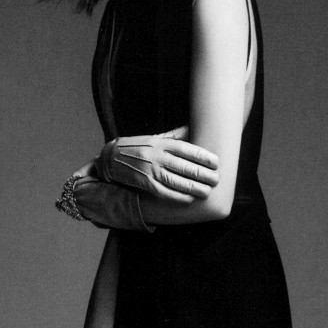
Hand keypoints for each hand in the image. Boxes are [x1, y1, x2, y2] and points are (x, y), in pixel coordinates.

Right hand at [97, 126, 218, 202]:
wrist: (111, 157)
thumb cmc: (138, 147)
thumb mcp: (155, 137)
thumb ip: (174, 136)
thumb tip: (194, 129)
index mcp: (160, 142)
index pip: (185, 148)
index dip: (202, 156)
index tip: (216, 161)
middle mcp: (156, 155)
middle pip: (183, 166)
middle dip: (202, 174)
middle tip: (217, 179)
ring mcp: (150, 170)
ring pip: (176, 181)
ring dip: (193, 187)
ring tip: (207, 191)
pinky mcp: (145, 183)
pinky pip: (164, 192)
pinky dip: (178, 196)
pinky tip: (190, 199)